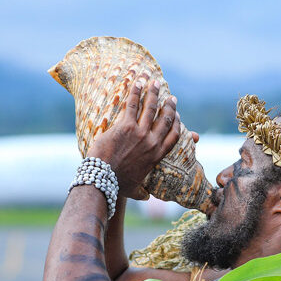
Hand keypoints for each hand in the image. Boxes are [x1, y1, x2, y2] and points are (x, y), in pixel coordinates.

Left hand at [89, 76, 181, 198]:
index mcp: (156, 156)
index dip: (177, 123)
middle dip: (169, 106)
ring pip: (151, 108)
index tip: (177, 115)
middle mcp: (151, 143)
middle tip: (171, 97)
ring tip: (155, 82)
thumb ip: (142, 192)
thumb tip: (146, 199)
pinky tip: (138, 81)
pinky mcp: (125, 127)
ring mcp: (139, 134)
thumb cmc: (117, 186)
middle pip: (166, 119)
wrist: (103, 180)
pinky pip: (133, 104)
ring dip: (154, 93)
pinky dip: (136, 91)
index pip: (174, 136)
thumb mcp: (135, 190)